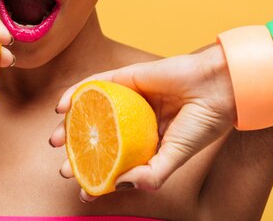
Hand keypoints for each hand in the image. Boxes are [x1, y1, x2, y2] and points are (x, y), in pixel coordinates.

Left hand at [50, 45, 235, 199]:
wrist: (217, 88)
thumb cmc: (201, 123)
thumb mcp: (175, 156)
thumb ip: (151, 174)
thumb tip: (118, 185)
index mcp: (143, 142)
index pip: (114, 162)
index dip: (97, 177)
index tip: (85, 193)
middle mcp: (130, 121)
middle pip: (96, 138)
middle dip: (77, 155)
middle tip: (64, 169)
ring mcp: (125, 99)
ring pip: (89, 113)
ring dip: (68, 127)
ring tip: (55, 142)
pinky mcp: (123, 77)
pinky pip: (93, 85)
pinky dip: (74, 94)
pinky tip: (61, 108)